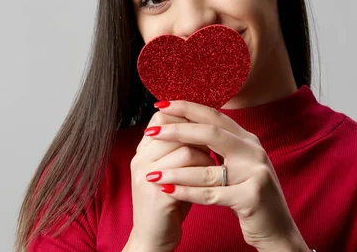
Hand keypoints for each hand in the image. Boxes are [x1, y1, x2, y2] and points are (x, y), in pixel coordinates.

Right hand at [128, 109, 215, 250]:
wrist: (153, 239)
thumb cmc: (169, 204)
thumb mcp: (171, 171)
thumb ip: (180, 148)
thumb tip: (206, 123)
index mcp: (143, 150)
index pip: (162, 117)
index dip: (186, 117)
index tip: (205, 127)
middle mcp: (140, 159)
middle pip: (174, 128)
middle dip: (200, 135)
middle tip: (215, 145)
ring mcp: (146, 176)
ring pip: (185, 149)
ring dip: (206, 155)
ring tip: (214, 164)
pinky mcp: (157, 194)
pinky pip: (187, 173)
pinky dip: (205, 173)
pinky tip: (213, 180)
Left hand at [142, 100, 308, 251]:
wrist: (277, 229)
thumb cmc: (249, 195)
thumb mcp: (238, 164)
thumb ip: (220, 145)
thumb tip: (186, 123)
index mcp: (248, 140)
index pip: (214, 116)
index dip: (187, 108)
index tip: (161, 104)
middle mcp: (254, 151)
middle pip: (211, 134)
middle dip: (177, 131)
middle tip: (151, 132)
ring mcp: (256, 174)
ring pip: (208, 169)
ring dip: (176, 171)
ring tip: (152, 174)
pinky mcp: (252, 198)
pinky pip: (211, 194)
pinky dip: (187, 193)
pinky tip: (168, 191)